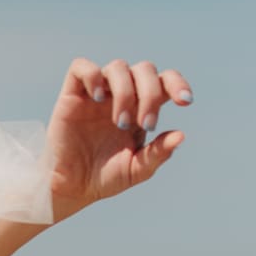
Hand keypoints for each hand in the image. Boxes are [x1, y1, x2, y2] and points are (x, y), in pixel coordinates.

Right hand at [46, 57, 193, 222]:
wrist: (70, 188)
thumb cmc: (105, 178)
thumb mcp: (137, 170)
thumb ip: (158, 153)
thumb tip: (180, 135)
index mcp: (141, 108)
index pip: (164, 81)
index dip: (177, 83)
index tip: (185, 101)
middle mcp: (121, 95)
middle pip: (145, 69)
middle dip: (150, 94)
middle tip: (145, 124)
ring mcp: (96, 94)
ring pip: (118, 67)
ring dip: (126, 92)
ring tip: (120, 122)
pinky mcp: (72, 96)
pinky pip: (81, 68)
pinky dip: (92, 76)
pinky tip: (97, 98)